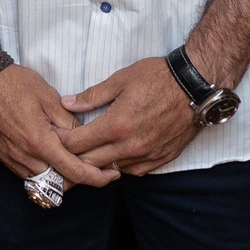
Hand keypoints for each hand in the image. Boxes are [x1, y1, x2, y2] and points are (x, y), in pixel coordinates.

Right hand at [0, 63, 120, 189]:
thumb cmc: (13, 84)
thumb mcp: (48, 97)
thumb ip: (68, 122)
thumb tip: (84, 138)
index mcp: (40, 142)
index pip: (74, 171)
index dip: (96, 178)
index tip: (110, 176)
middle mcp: (24, 156)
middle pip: (59, 182)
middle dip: (79, 178)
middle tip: (95, 167)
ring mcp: (10, 158)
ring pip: (42, 180)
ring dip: (59, 175)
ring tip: (71, 160)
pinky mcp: (1, 156)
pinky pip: (25, 173)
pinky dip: (41, 170)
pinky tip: (48, 155)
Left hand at [60, 56, 196, 175]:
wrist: (195, 86)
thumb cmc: (158, 77)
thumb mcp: (120, 79)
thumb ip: (92, 95)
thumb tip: (67, 103)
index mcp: (116, 125)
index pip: (77, 144)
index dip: (61, 141)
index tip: (54, 135)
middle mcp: (130, 146)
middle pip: (90, 163)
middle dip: (75, 156)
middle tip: (65, 146)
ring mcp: (147, 155)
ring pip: (112, 170)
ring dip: (97, 163)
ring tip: (89, 150)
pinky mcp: (161, 159)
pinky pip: (134, 171)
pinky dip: (121, 165)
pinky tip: (116, 153)